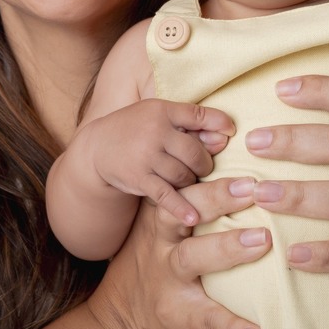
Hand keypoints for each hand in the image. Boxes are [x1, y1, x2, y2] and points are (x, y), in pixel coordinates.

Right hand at [86, 177, 269, 328]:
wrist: (117, 319)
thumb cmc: (156, 262)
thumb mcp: (163, 230)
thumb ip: (191, 203)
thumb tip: (244, 173)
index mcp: (162, 218)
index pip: (181, 185)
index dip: (204, 167)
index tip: (232, 146)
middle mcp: (161, 243)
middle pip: (183, 212)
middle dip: (216, 197)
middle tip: (253, 188)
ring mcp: (167, 279)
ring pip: (192, 257)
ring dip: (227, 247)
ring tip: (263, 241)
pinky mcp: (177, 315)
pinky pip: (206, 318)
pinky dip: (234, 327)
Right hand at [89, 99, 234, 226]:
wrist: (97, 148)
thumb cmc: (136, 129)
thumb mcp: (158, 115)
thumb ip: (190, 122)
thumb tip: (225, 136)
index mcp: (161, 111)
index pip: (197, 115)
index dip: (218, 124)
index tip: (231, 133)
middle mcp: (154, 132)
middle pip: (195, 152)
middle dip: (203, 163)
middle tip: (201, 167)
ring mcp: (146, 156)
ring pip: (184, 174)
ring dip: (191, 181)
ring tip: (187, 179)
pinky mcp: (139, 179)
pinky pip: (166, 195)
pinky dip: (181, 207)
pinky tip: (194, 218)